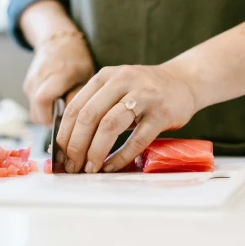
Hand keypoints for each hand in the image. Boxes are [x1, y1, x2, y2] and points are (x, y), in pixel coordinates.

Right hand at [23, 36, 94, 124]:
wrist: (58, 42)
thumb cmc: (77, 60)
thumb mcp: (86, 77)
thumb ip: (78, 98)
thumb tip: (72, 121)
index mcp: (58, 73)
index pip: (43, 100)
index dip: (50, 117)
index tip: (64, 122)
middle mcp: (40, 77)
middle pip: (36, 111)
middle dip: (51, 121)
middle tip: (66, 120)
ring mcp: (31, 81)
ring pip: (34, 112)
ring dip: (47, 116)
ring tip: (62, 109)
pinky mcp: (27, 85)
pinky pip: (33, 106)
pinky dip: (43, 109)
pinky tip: (56, 102)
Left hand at [55, 64, 197, 173]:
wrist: (184, 81)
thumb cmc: (145, 90)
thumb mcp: (117, 87)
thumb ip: (96, 106)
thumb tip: (69, 141)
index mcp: (106, 76)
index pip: (75, 107)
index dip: (65, 134)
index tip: (60, 155)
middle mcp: (122, 81)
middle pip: (89, 116)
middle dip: (76, 145)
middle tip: (72, 166)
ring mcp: (144, 96)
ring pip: (110, 125)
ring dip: (96, 151)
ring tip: (90, 168)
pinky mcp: (162, 113)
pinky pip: (138, 138)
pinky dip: (121, 155)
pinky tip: (112, 166)